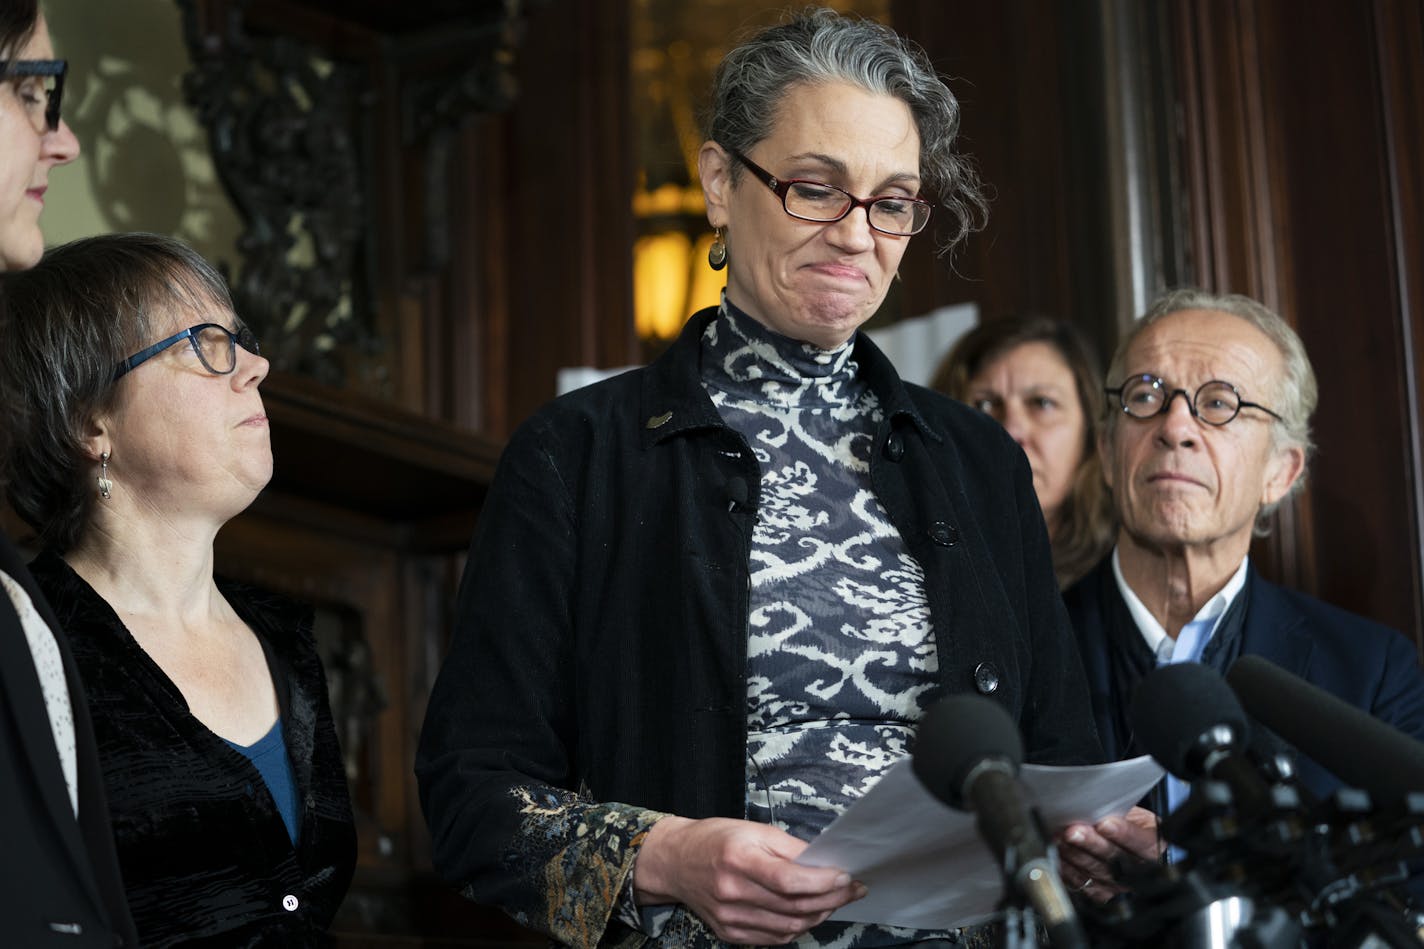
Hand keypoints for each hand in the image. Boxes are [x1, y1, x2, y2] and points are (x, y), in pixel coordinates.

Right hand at [634, 815, 866, 943]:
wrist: (675, 861)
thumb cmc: (715, 839)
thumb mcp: (753, 830)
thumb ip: (789, 848)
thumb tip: (824, 863)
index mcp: (738, 859)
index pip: (788, 880)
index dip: (822, 881)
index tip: (845, 875)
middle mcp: (732, 892)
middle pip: (793, 906)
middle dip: (831, 899)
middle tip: (851, 889)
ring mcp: (730, 917)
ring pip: (789, 927)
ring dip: (819, 915)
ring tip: (834, 900)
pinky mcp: (729, 932)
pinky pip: (774, 937)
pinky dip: (797, 927)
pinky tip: (808, 913)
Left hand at [1057, 806, 1163, 901]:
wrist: (1130, 849)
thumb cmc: (1131, 827)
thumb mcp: (1134, 815)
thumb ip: (1119, 813)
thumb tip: (1094, 805)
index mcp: (1152, 847)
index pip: (1141, 843)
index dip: (1123, 834)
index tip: (1104, 823)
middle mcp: (1138, 870)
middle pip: (1114, 858)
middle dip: (1090, 843)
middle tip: (1072, 832)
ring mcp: (1118, 884)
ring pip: (1095, 870)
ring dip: (1073, 854)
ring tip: (1057, 839)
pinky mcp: (1100, 893)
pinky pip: (1081, 883)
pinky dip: (1067, 869)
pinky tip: (1057, 856)